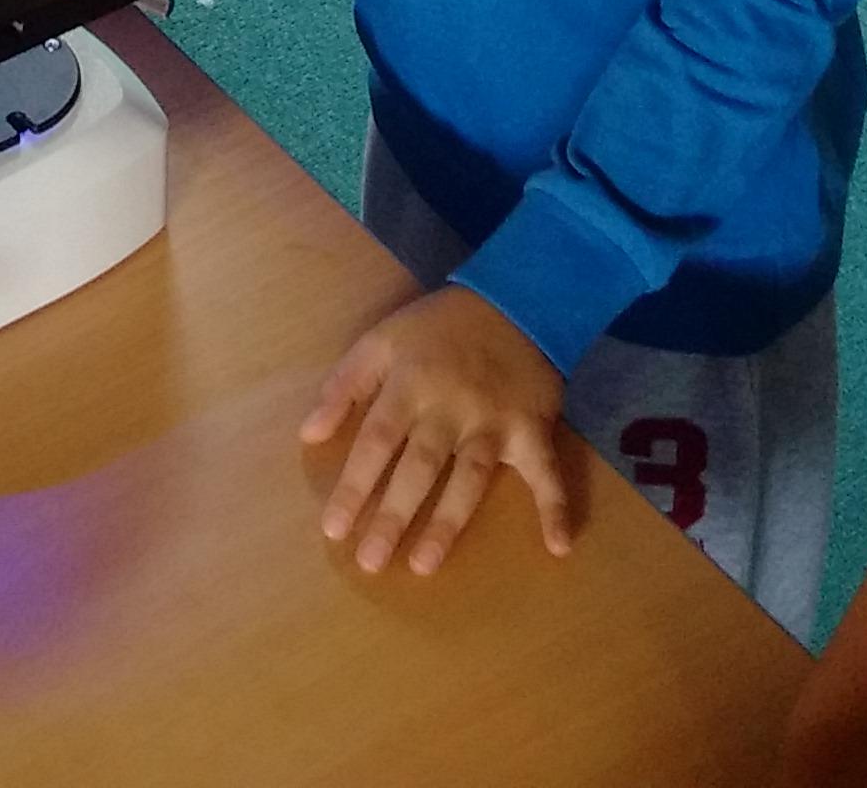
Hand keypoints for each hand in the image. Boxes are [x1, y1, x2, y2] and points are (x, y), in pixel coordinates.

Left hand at [300, 286, 573, 574]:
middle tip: (370, 563)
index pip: (377, 441)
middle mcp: (450, 407)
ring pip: (469, 478)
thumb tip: (308, 435)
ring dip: (448, 523)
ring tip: (423, 565)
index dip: (354, 485)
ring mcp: (494, 421)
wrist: (511, 301)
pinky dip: (556, 507)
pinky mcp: (531, 429)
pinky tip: (558, 546)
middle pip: (419, 467)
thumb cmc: (436, 329)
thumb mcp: (381, 340)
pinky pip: (546, 471)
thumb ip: (343, 386)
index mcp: (410, 383)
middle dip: (393, 515)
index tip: (333, 529)